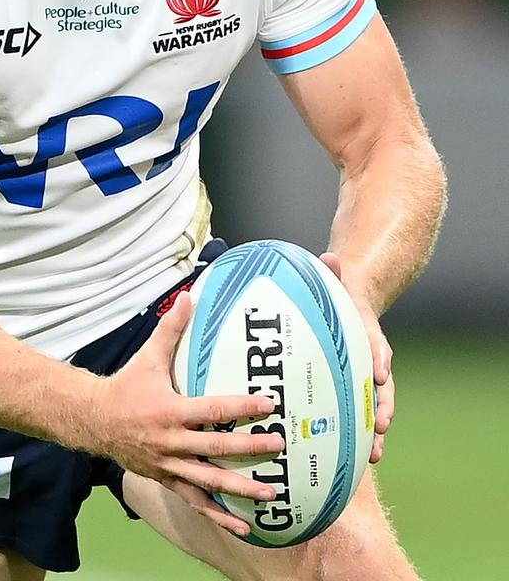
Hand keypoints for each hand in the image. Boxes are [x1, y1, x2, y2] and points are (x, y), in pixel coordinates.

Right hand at [97, 291, 282, 535]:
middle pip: (216, 448)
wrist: (95, 421)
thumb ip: (171, 329)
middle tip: (279, 446)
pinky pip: (196, 501)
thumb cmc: (127, 386)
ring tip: (272, 494)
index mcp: (170, 410)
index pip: (212, 410)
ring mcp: (169, 465)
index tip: (269, 405)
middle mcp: (171, 442)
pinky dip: (219, 515)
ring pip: (209, 482)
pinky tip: (244, 525)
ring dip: (241, 489)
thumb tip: (189, 296)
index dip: (241, 407)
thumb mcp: (149, 356)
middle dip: (250, 448)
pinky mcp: (167, 480)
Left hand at [320, 253, 393, 462]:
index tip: (380, 372)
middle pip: (383, 386)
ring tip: (375, 455)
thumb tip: (329, 256)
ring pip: (376, 406)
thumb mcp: (335, 279)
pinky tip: (352, 456)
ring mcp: (366, 375)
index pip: (376, 344)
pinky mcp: (354, 387)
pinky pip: (359, 412)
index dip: (378, 356)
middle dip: (383, 407)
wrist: (351, 301)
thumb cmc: (337, 294)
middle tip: (382, 428)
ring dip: (375, 430)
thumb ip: (331, 270)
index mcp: (366, 332)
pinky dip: (358, 432)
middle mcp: (371, 358)